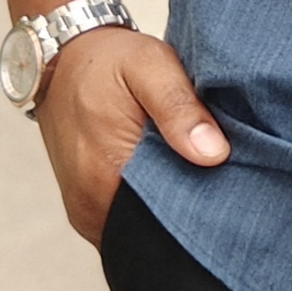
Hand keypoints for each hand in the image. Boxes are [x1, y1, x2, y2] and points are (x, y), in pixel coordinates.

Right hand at [36, 24, 228, 246]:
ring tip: (193, 174)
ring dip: (169, 207)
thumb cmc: (107, 61)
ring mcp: (86, 211)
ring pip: (141, 228)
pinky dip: (149, 205)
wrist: (59, 61)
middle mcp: (90, 204)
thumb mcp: (149, 65)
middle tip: (219, 178)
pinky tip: (167, 177)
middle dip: (191, 210)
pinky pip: (125, 221)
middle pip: (157, 229)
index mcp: (106, 173)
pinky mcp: (87, 208)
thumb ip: (180, 108)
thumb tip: (213, 154)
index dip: (206, 205)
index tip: (233, 185)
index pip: (171, 219)